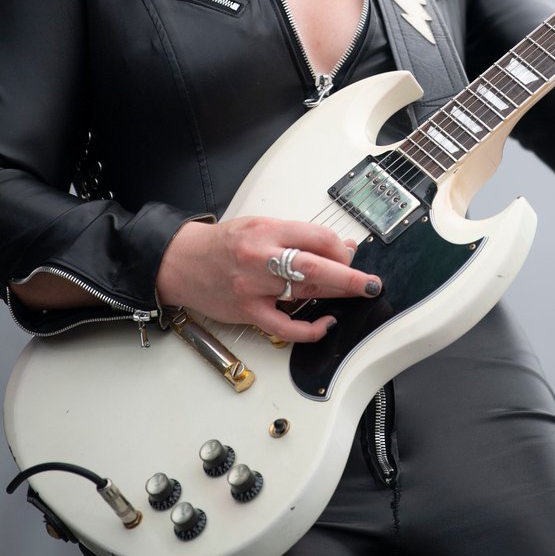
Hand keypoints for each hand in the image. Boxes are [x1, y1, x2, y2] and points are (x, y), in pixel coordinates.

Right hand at [157, 217, 381, 343]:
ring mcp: (253, 287)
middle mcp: (260, 257)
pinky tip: (326, 324)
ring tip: (355, 294)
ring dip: (336, 294)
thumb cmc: (225, 243)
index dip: (340, 248)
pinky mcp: (248, 312)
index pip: (316, 237)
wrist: (182, 261)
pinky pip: (284, 326)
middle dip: (349, 276)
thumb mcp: (262, 226)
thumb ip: (300, 237)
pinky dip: (309, 329)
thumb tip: (341, 248)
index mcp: (266, 230)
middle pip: (314, 267)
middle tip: (371, 283)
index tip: (350, 254)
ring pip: (303, 293)